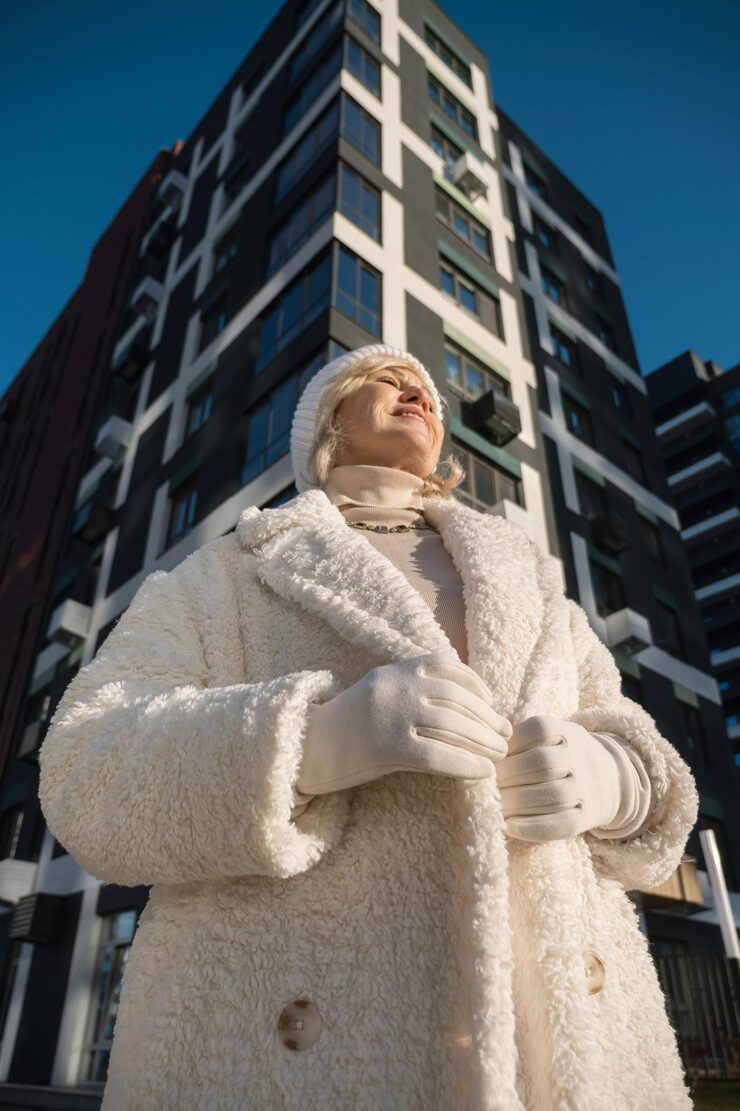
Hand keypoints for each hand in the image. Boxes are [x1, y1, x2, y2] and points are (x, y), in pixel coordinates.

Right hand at [293, 648, 511, 807]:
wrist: (307, 748)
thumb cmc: (351, 725)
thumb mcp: (382, 692)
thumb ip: (415, 689)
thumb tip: (466, 703)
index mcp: (397, 669)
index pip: (450, 667)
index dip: (478, 686)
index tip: (491, 705)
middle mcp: (397, 686)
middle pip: (458, 700)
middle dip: (488, 718)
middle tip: (506, 736)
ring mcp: (391, 715)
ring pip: (453, 726)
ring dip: (484, 742)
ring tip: (499, 755)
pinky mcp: (386, 746)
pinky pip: (437, 755)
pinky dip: (466, 764)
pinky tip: (483, 773)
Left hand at [496, 714, 624, 842]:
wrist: (610, 778)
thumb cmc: (561, 754)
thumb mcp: (550, 735)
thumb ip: (519, 736)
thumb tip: (479, 743)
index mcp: (567, 732)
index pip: (538, 730)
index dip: (510, 744)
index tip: (488, 757)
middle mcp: (580, 758)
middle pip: (543, 763)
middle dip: (508, 774)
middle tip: (485, 784)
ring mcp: (585, 789)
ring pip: (553, 795)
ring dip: (517, 802)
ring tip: (494, 805)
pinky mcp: (586, 818)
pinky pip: (563, 825)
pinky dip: (534, 828)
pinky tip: (509, 827)